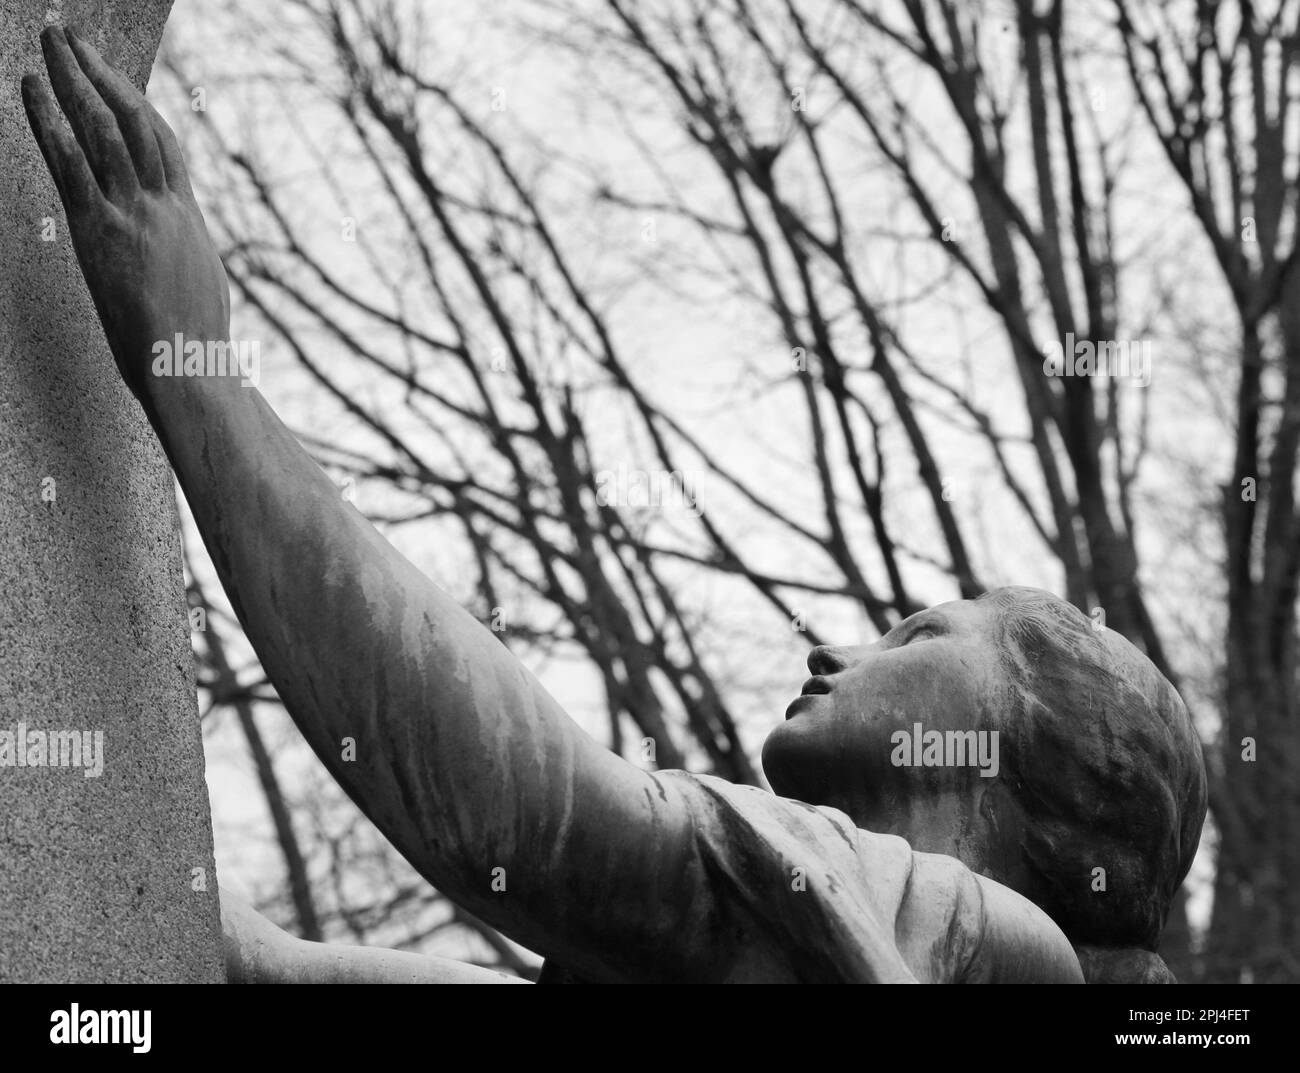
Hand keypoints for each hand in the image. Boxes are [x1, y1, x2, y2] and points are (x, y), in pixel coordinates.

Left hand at [22, 25, 229, 399]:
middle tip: (74, 37)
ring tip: (52, 42)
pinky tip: (32, 87)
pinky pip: (74, 162)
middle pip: (134, 122)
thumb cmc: (192, 345)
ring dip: (75, 78)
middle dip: (102, 74)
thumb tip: (177, 258)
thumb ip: (182, 257)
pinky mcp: (101, 230)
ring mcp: (133, 215)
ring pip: (105, 129)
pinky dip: (51, 119)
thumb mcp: (197, 288)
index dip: (137, 104)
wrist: (188, 365)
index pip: (162, 144)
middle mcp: (163, 207)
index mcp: (187, 219)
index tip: (114, 77)